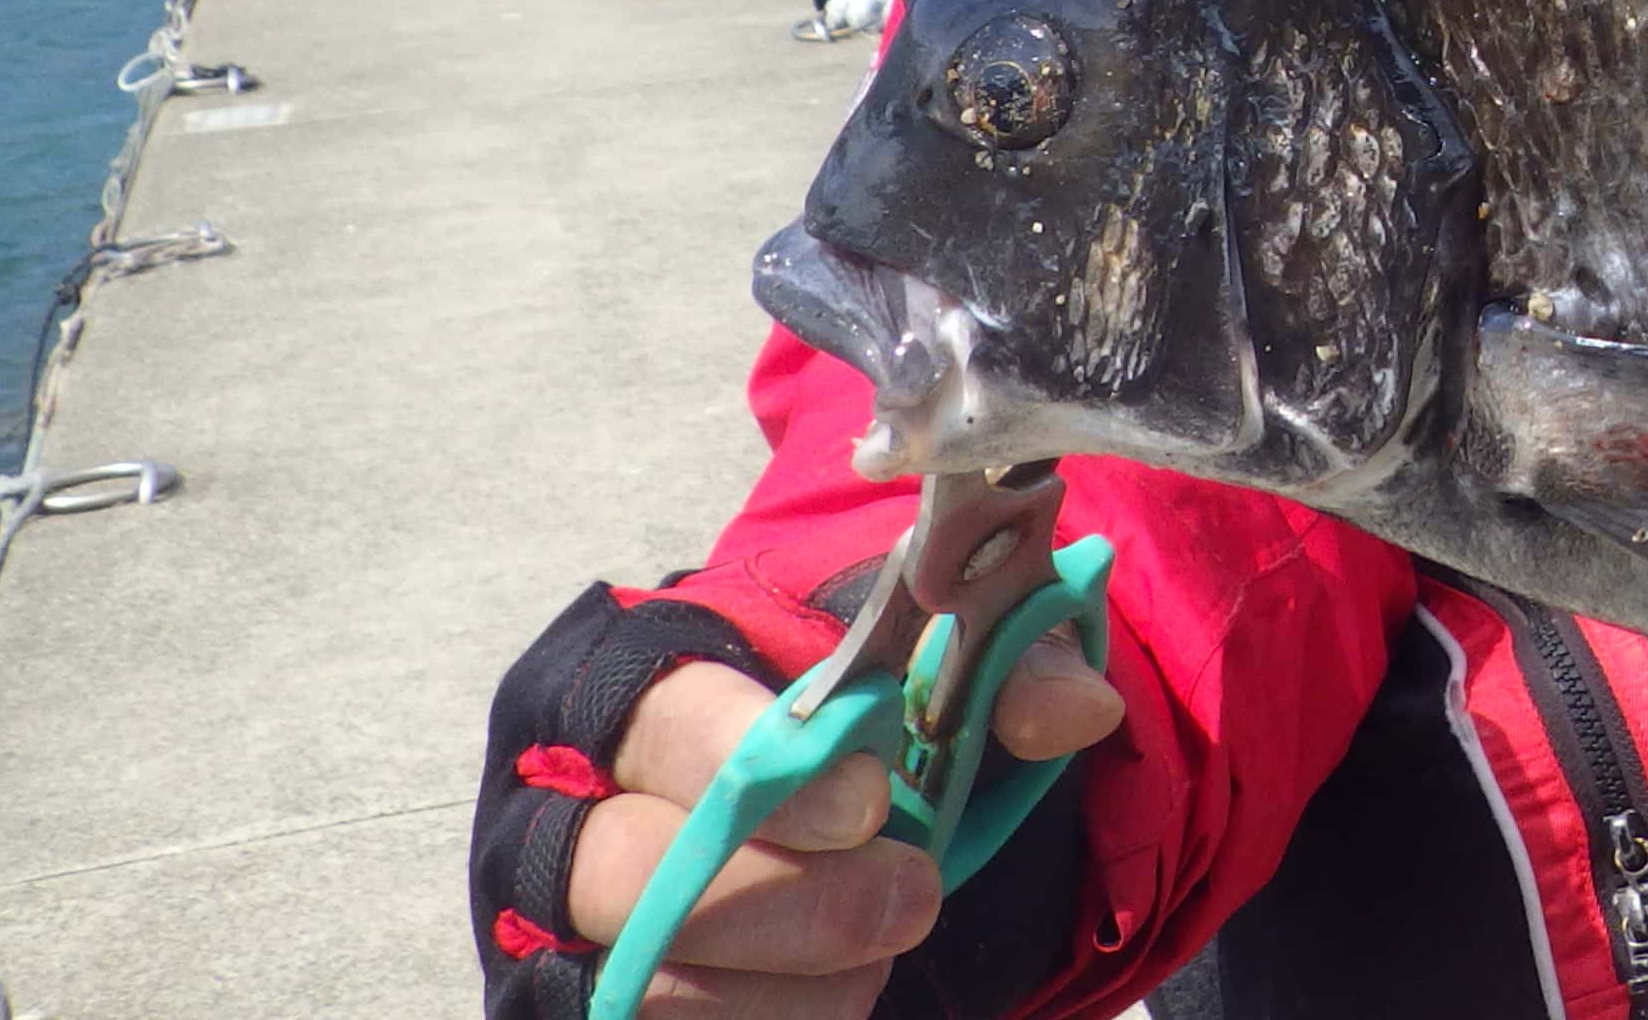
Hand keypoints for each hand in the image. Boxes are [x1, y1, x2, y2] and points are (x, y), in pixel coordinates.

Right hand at [563, 637, 1121, 1016]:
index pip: (660, 714)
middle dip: (786, 903)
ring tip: (880, 955)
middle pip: (625, 869)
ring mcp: (572, 916)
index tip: (869, 803)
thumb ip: (1009, 666)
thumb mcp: (951, 660)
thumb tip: (1075, 707)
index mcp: (657, 672)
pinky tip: (839, 996)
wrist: (863, 798)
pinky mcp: (594, 997)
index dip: (745, 761)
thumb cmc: (882, 709)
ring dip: (788, 984)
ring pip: (642, 981)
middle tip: (911, 896)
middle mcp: (581, 796)